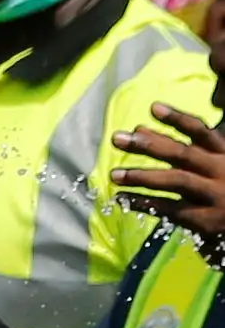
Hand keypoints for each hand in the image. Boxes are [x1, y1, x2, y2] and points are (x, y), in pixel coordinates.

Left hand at [112, 104, 224, 252]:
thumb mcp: (217, 162)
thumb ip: (183, 147)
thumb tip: (139, 129)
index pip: (202, 132)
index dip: (178, 119)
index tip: (153, 107)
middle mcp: (222, 171)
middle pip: (183, 154)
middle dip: (149, 145)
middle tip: (117, 138)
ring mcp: (215, 196)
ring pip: (176, 181)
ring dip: (142, 176)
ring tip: (114, 174)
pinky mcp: (207, 220)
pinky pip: (170, 209)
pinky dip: (144, 203)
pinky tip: (121, 198)